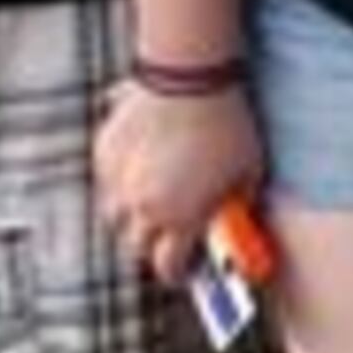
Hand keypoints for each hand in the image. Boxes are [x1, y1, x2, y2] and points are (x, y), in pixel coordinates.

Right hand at [94, 84, 262, 286]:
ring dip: (132, 219)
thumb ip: (236, 206)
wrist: (191, 79)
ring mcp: (118, 182)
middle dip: (153, 247)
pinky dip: (121, 183)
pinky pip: (107, 182)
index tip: (183, 272)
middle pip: (137, 246)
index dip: (177, 273)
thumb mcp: (248, 173)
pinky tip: (141, 167)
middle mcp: (142, 208)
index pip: (169, 266)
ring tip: (152, 203)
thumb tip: (231, 224)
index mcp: (180, 219)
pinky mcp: (104, 155)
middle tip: (169, 236)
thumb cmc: (229, 126)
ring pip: (115, 218)